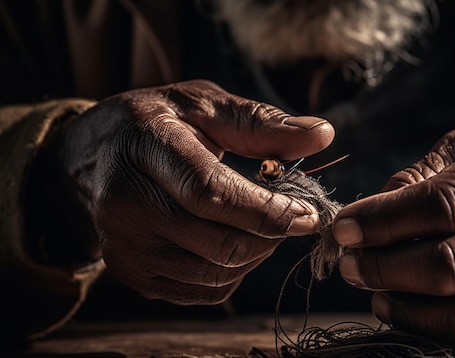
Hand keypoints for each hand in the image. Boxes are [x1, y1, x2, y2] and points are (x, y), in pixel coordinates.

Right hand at [47, 80, 333, 304]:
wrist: (95, 156)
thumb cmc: (160, 124)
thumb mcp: (205, 105)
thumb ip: (261, 123)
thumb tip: (322, 134)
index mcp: (145, 146)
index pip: (210, 193)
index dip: (266, 209)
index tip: (306, 211)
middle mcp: (124, 202)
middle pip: (217, 242)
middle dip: (271, 236)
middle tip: (292, 217)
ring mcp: (124, 244)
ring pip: (215, 273)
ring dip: (256, 255)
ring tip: (262, 226)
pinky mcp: (131, 273)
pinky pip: (202, 291)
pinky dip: (234, 273)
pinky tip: (234, 241)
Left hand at [332, 125, 454, 343]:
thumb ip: (425, 172)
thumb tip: (374, 208)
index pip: (442, 205)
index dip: (384, 220)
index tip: (344, 228)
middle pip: (449, 266)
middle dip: (384, 269)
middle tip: (351, 264)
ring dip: (403, 309)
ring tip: (375, 291)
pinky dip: (433, 328)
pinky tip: (411, 307)